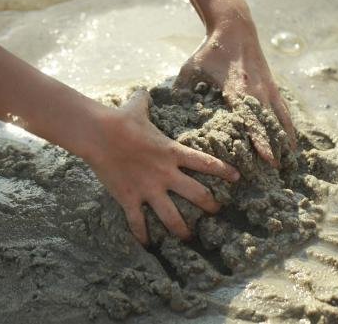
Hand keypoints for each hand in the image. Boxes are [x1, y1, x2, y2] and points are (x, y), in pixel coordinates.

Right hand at [87, 90, 240, 244]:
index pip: (206, 163)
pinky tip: (146, 246)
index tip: (238, 178)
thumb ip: (144, 101)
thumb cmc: (120, 119)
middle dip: (210, 206)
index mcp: (172, 152)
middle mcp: (166, 174)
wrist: (99, 133)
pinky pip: (138, 222)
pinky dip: (142, 236)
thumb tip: (143, 91)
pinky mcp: (130, 198)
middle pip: (197, 194)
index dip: (224, 171)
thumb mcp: (137, 107)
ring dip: (182, 229)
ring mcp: (148, 188)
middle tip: (216, 212)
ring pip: (172, 216)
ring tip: (188, 238)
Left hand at [174, 18, 296, 167]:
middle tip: (275, 169)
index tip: (265, 156)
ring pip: (280, 118)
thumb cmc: (211, 49)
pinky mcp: (272, 86)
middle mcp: (256, 91)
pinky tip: (292, 139)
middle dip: (272, 145)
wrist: (235, 27)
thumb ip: (181, 87)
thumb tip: (167, 106)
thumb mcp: (192, 67)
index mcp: (237, 89)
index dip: (259, 139)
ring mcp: (267, 88)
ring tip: (289, 159)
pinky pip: (283, 109)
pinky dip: (288, 124)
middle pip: (268, 123)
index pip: (250, 119)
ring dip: (284, 138)